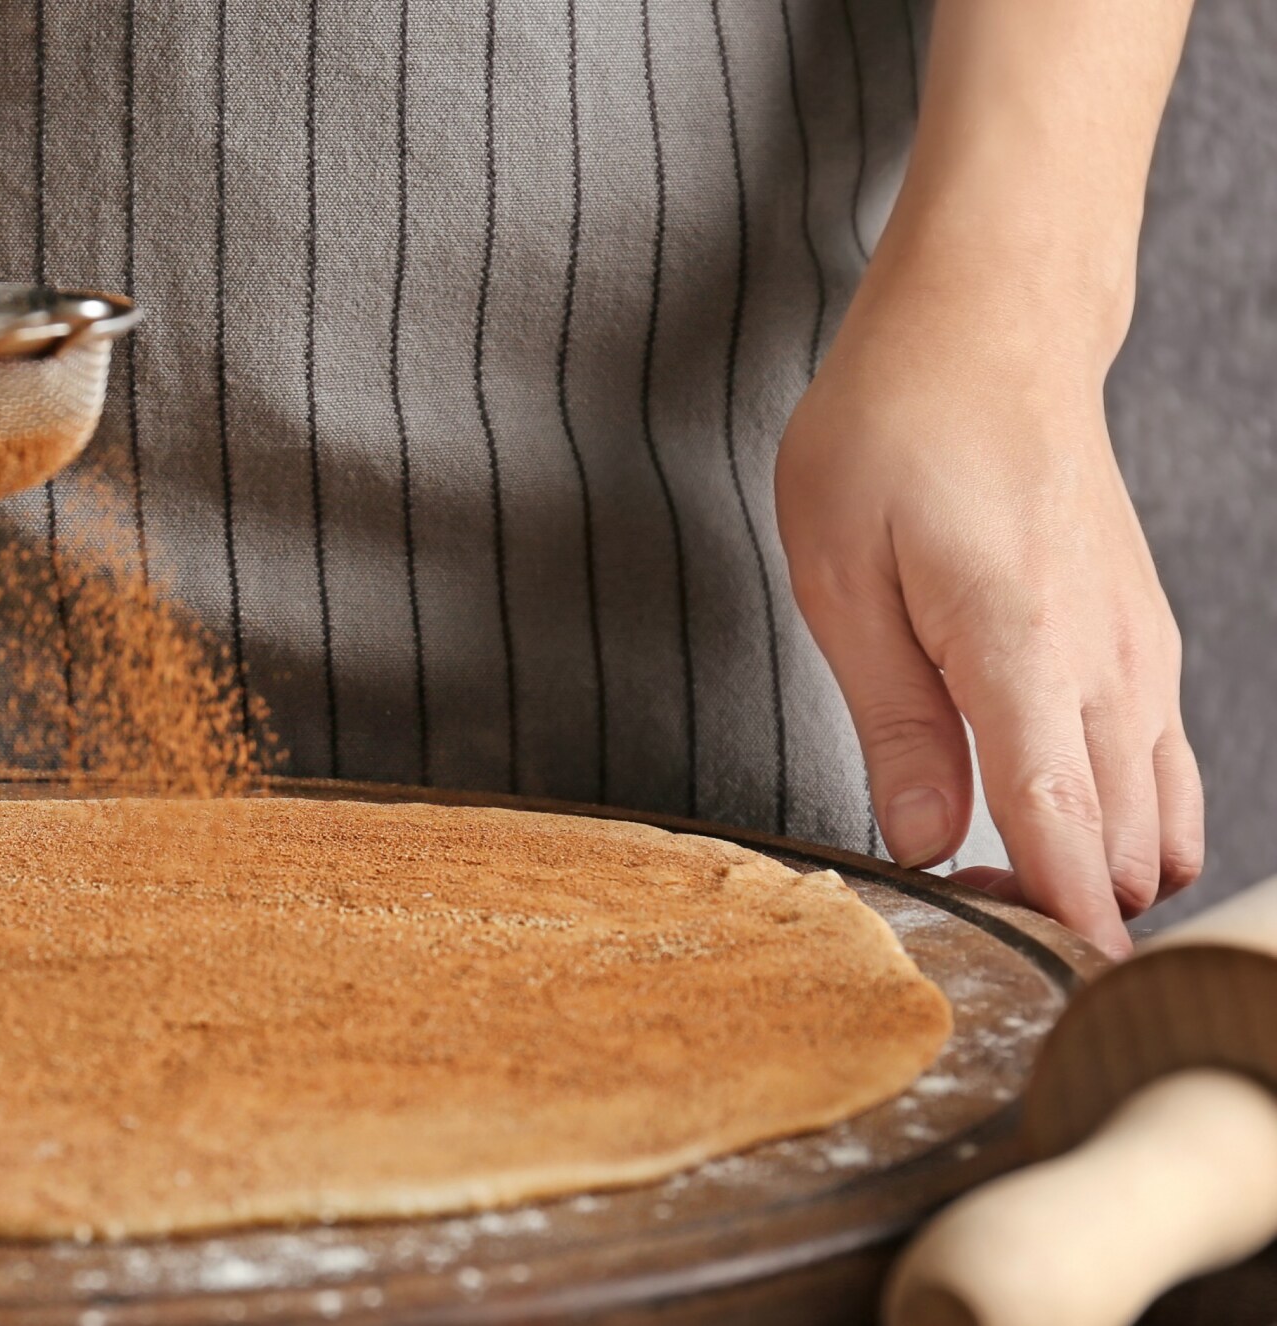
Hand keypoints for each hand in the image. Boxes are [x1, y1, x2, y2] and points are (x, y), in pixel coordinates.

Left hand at [779, 302, 1200, 958]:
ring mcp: (1141, 655)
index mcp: (1025, 650)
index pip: (1066, 830)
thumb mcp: (841, 571)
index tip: (1036, 995)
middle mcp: (1111, 665)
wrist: (991, 329)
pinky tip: (1041, 823)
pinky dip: (1117, 821)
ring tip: (992, 878)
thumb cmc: (896, 430)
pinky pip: (1157, 768)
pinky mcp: (1142, 645)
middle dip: (1056, 914)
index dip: (1054, 928)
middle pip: (1122, 850)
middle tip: (954, 915)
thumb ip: (893, 720)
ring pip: (1160, 820)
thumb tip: (920, 841)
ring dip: (1094, 874)